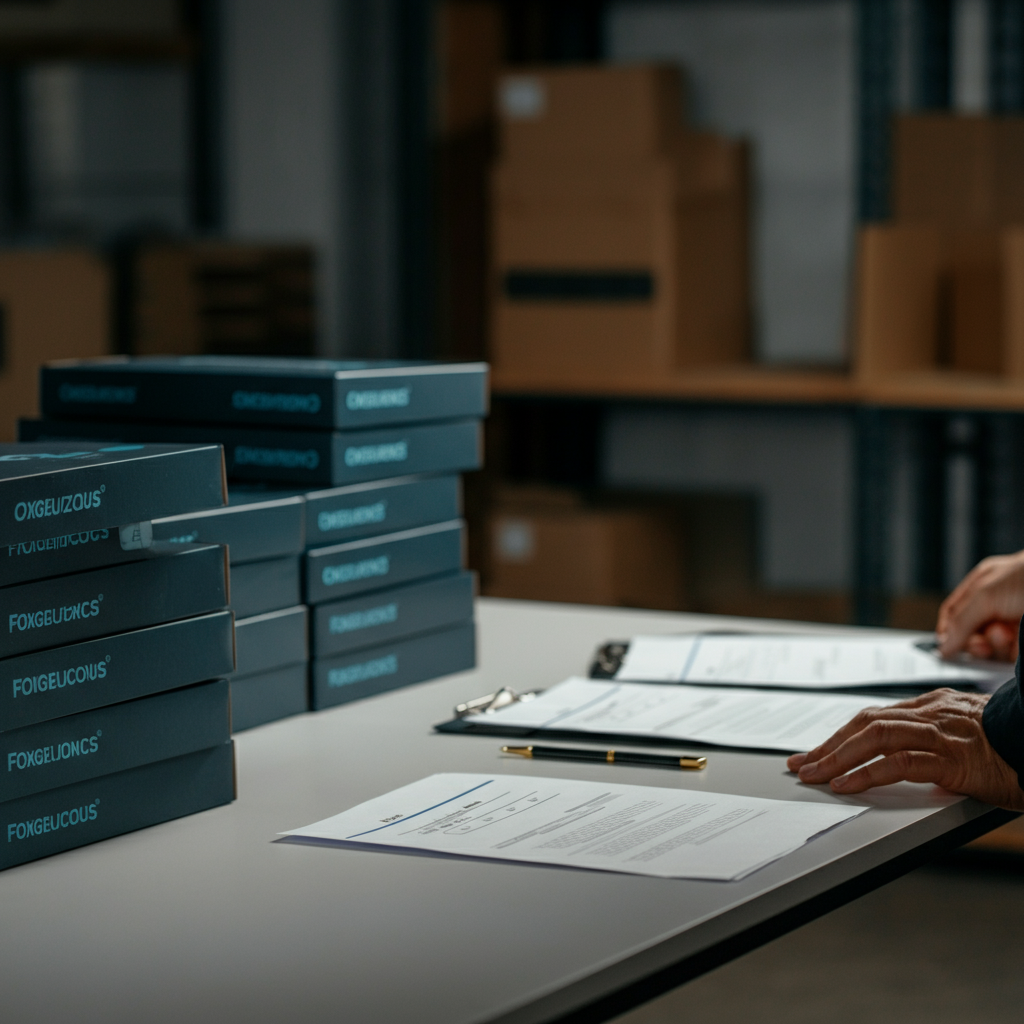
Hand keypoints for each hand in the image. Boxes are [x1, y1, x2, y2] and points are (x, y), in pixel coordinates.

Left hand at [786, 688, 1023, 809]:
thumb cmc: (1014, 749)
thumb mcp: (968, 740)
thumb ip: (936, 745)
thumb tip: (908, 763)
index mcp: (934, 706)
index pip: (874, 717)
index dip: (841, 735)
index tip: (817, 752)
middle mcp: (933, 713)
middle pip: (866, 723)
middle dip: (829, 745)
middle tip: (801, 764)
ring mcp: (942, 734)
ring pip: (874, 737)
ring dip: (837, 758)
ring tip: (814, 776)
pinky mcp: (954, 759)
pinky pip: (898, 763)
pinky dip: (867, 773)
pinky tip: (846, 784)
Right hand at [936, 551, 1023, 659]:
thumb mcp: (984, 595)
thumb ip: (961, 620)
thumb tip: (943, 646)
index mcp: (983, 586)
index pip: (955, 612)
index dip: (948, 630)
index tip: (946, 649)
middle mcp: (999, 605)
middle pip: (973, 633)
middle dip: (974, 642)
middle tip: (981, 645)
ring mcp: (1017, 623)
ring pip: (993, 647)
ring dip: (995, 646)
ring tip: (1005, 636)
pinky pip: (1012, 655)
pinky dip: (1010, 654)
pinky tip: (1016, 645)